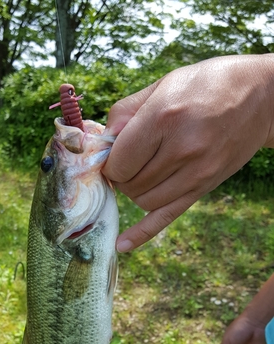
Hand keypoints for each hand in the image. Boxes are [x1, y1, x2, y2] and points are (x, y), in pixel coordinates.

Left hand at [102, 54, 273, 251]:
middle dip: (120, 176)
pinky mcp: (204, 187)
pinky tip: (122, 245)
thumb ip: (125, 112)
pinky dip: (141, 234)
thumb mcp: (162, 84)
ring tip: (139, 173)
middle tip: (127, 160)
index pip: (119, 162)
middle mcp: (182, 149)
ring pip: (143, 202)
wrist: (261, 98)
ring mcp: (196, 173)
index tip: (113, 152)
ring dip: (133, 192)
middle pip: (130, 183)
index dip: (109, 161)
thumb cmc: (206, 85)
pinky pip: (167, 217)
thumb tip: (99, 140)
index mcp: (165, 118)